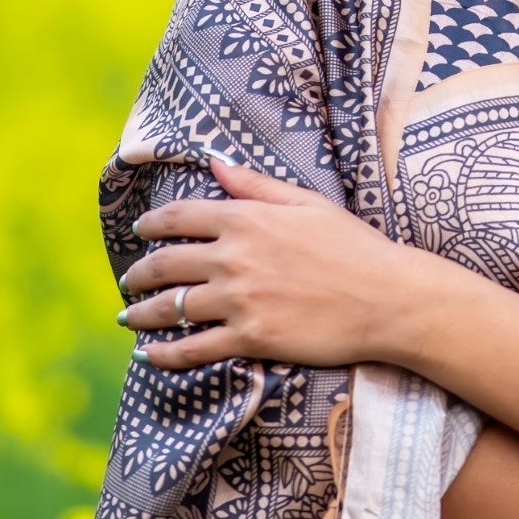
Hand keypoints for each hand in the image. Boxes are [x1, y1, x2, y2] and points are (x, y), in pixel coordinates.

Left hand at [119, 158, 422, 371]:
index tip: (140, 232)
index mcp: (246, 219)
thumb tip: (215, 164)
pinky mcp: (250, 338)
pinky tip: (149, 355)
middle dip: (139, 273)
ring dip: (141, 313)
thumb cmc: (355, 247)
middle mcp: (233, 258)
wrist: (388, 298)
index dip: (151, 225)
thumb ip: (256, 186)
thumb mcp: (307, 203)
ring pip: (170, 308)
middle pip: (164, 264)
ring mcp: (239, 300)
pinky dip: (164, 354)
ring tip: (129, 317)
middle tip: (129, 281)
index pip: (178, 218)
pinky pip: (192, 348)